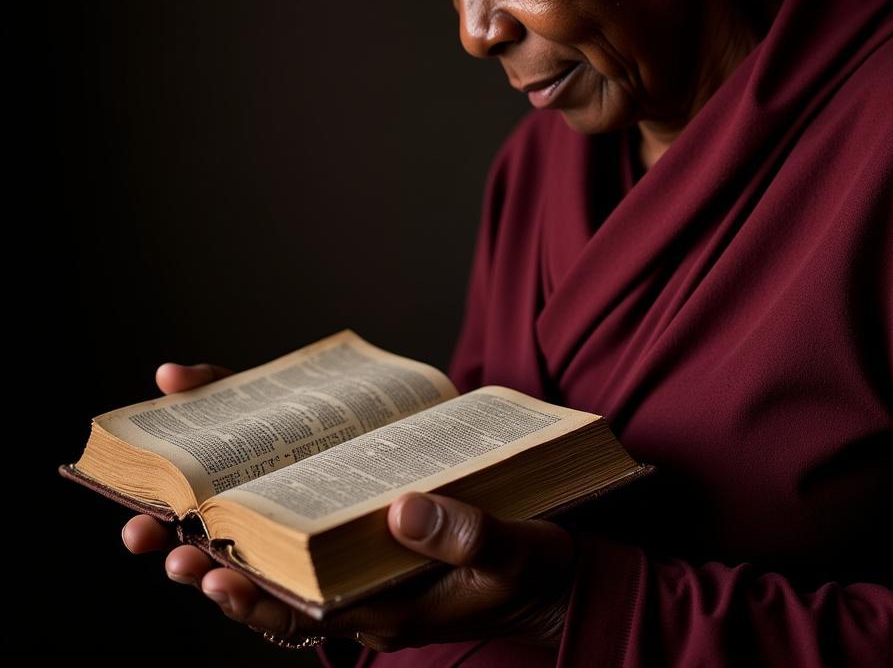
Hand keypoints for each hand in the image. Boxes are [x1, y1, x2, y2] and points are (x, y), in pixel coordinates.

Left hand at [121, 362, 576, 652]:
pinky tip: (245, 463)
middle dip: (208, 563)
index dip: (250, 596)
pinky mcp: (370, 532)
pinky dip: (270, 498)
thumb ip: (468, 535)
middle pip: (270, 586)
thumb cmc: (535, 566)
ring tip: (167, 509)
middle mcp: (360, 593)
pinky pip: (308, 524)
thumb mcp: (516, 553)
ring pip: (277, 557)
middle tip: (153, 539)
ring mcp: (361, 563)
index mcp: (387, 610)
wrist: (554, 573)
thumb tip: (398, 507)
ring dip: (222, 536)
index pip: (303, 614)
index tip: (207, 574)